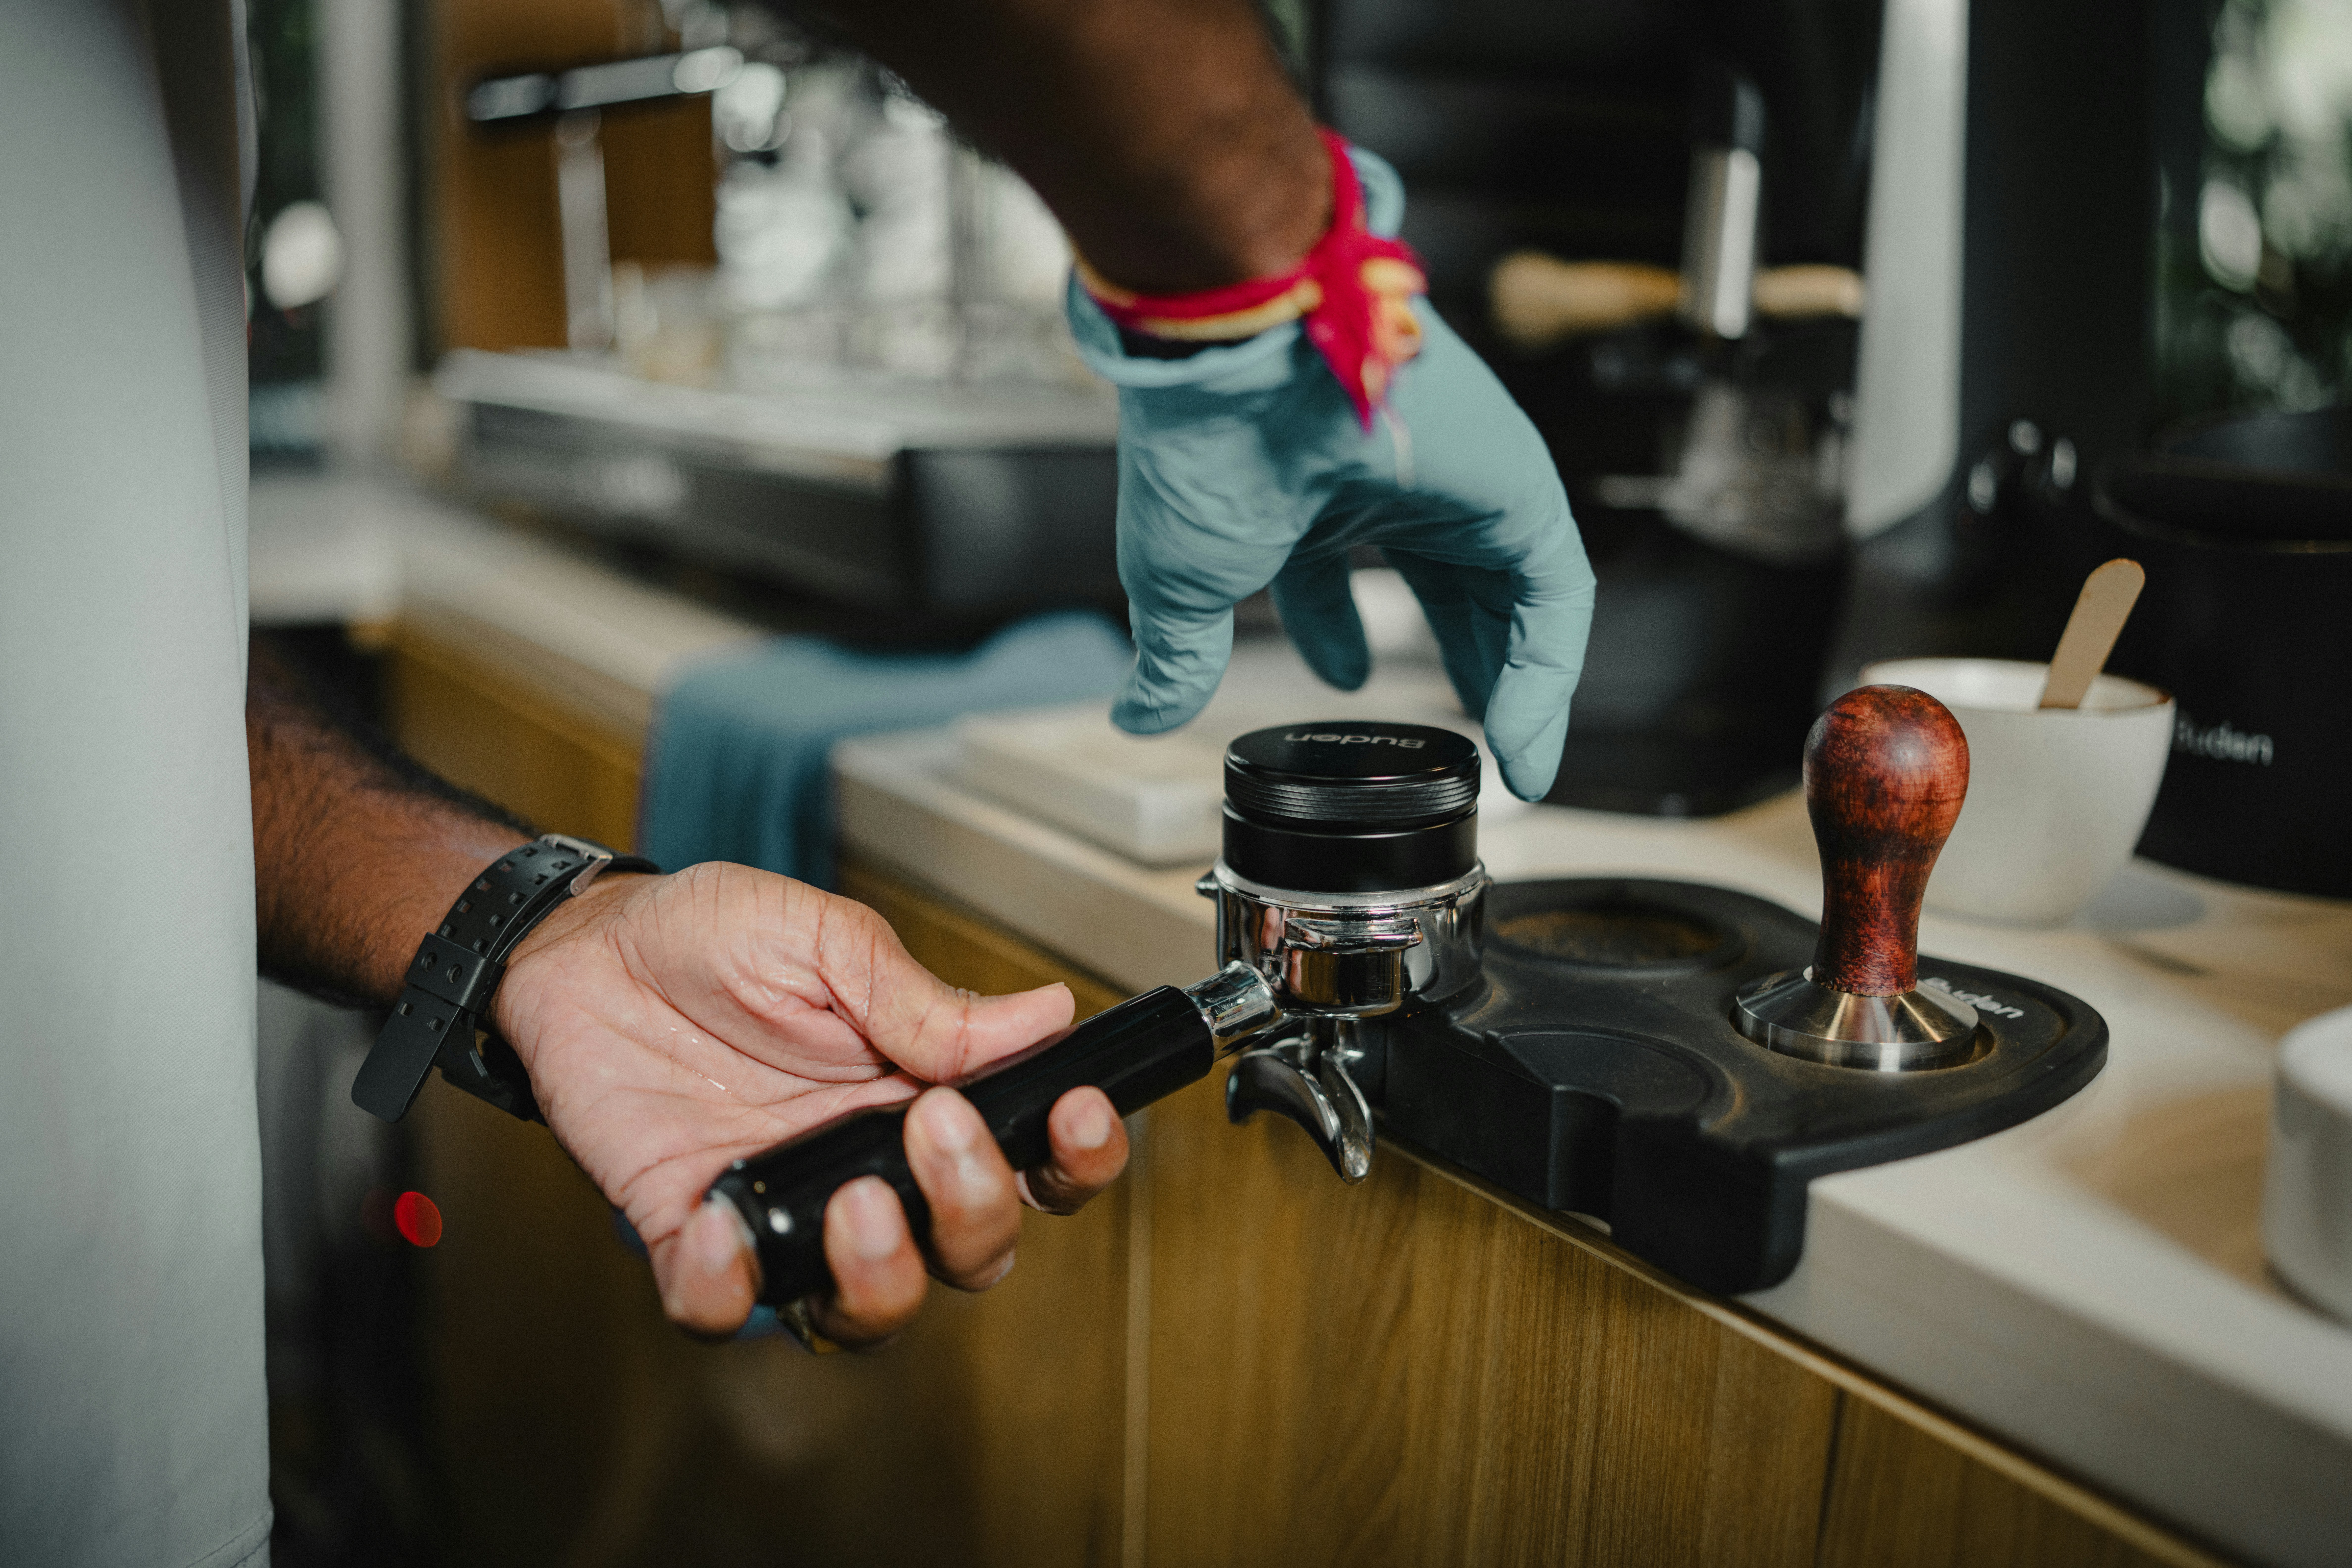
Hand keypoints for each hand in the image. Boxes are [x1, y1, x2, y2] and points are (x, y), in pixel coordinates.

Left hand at [490, 862, 1129, 1344]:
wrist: (582, 953)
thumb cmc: (710, 936)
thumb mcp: (822, 937)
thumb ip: (921, 997)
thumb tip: (1045, 1015)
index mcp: (921, 1093)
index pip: (1032, 1157)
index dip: (1074, 1157)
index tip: (1076, 1113)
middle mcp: (871, 1169)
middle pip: (973, 1248)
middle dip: (974, 1206)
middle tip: (932, 1124)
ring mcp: (788, 1211)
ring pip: (872, 1311)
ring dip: (884, 1277)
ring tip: (851, 1203)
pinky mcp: (696, 1236)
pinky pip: (727, 1308)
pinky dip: (729, 1286)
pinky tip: (717, 1221)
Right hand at [1066, 148, 1593, 801]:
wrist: (1249, 356)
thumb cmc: (1204, 445)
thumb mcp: (1179, 581)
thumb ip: (1177, 655)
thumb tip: (1139, 714)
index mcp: (1310, 486)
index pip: (1339, 569)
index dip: (1342, 635)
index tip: (1350, 685)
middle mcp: (1393, 477)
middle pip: (1444, 583)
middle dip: (1455, 662)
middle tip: (1462, 734)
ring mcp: (1461, 479)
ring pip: (1511, 595)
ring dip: (1514, 684)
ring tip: (1513, 766)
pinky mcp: (1518, 487)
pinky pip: (1553, 597)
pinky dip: (1545, 677)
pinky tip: (1524, 745)